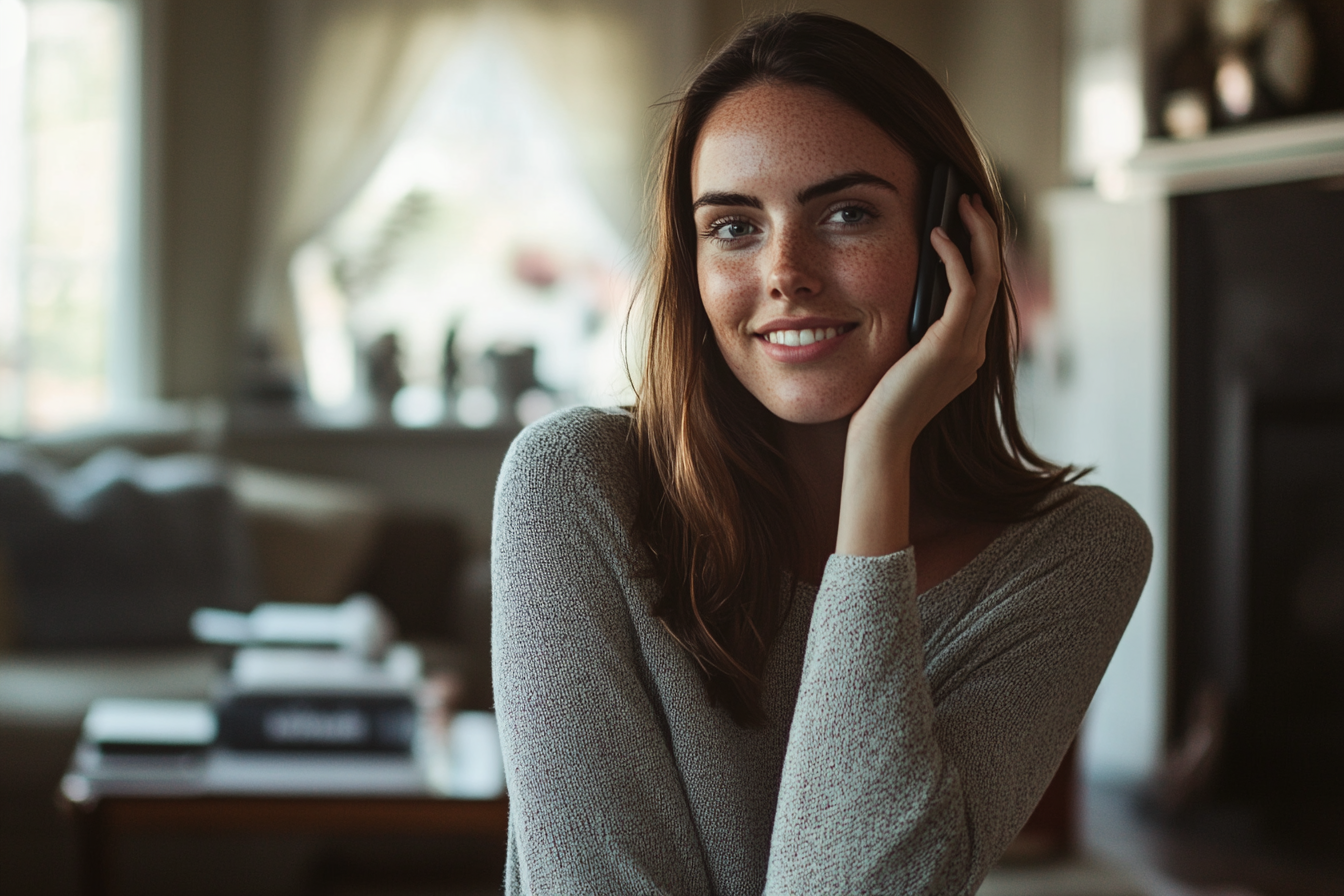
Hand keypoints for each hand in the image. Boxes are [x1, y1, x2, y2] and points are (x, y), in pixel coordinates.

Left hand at [836, 193, 1001, 556]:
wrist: (878, 437)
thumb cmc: (879, 402)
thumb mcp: (900, 357)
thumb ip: (912, 331)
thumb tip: (909, 296)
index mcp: (965, 352)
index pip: (984, 293)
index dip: (980, 254)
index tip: (964, 223)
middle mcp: (976, 349)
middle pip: (994, 278)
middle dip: (986, 235)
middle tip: (969, 201)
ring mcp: (968, 349)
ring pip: (989, 277)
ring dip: (978, 235)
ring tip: (961, 204)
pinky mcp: (951, 346)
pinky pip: (966, 289)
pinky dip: (955, 257)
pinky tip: (936, 236)